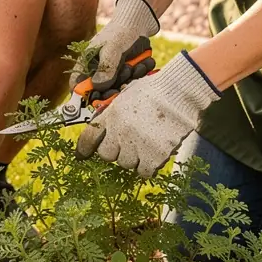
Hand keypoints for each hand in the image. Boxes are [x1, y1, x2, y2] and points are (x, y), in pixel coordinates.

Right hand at [71, 0, 158, 90]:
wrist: (140, 23)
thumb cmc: (122, 31)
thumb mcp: (113, 48)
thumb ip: (105, 68)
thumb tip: (98, 87)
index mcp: (86, 63)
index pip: (77, 86)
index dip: (85, 96)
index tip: (99, 98)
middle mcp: (98, 71)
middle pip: (101, 92)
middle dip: (115, 87)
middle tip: (125, 76)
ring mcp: (113, 73)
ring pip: (120, 88)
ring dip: (131, 78)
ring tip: (135, 63)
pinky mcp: (127, 73)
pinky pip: (133, 83)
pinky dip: (140, 74)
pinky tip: (142, 62)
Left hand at [75, 50, 219, 177]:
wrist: (179, 93)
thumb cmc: (155, 89)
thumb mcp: (127, 94)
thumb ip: (113, 111)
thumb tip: (104, 124)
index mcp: (111, 116)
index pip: (88, 138)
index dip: (83, 149)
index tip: (81, 155)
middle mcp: (119, 132)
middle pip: (106, 155)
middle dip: (114, 151)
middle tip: (127, 144)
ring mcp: (136, 146)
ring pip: (126, 164)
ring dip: (133, 158)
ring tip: (146, 144)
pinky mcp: (153, 157)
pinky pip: (144, 172)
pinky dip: (148, 167)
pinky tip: (155, 155)